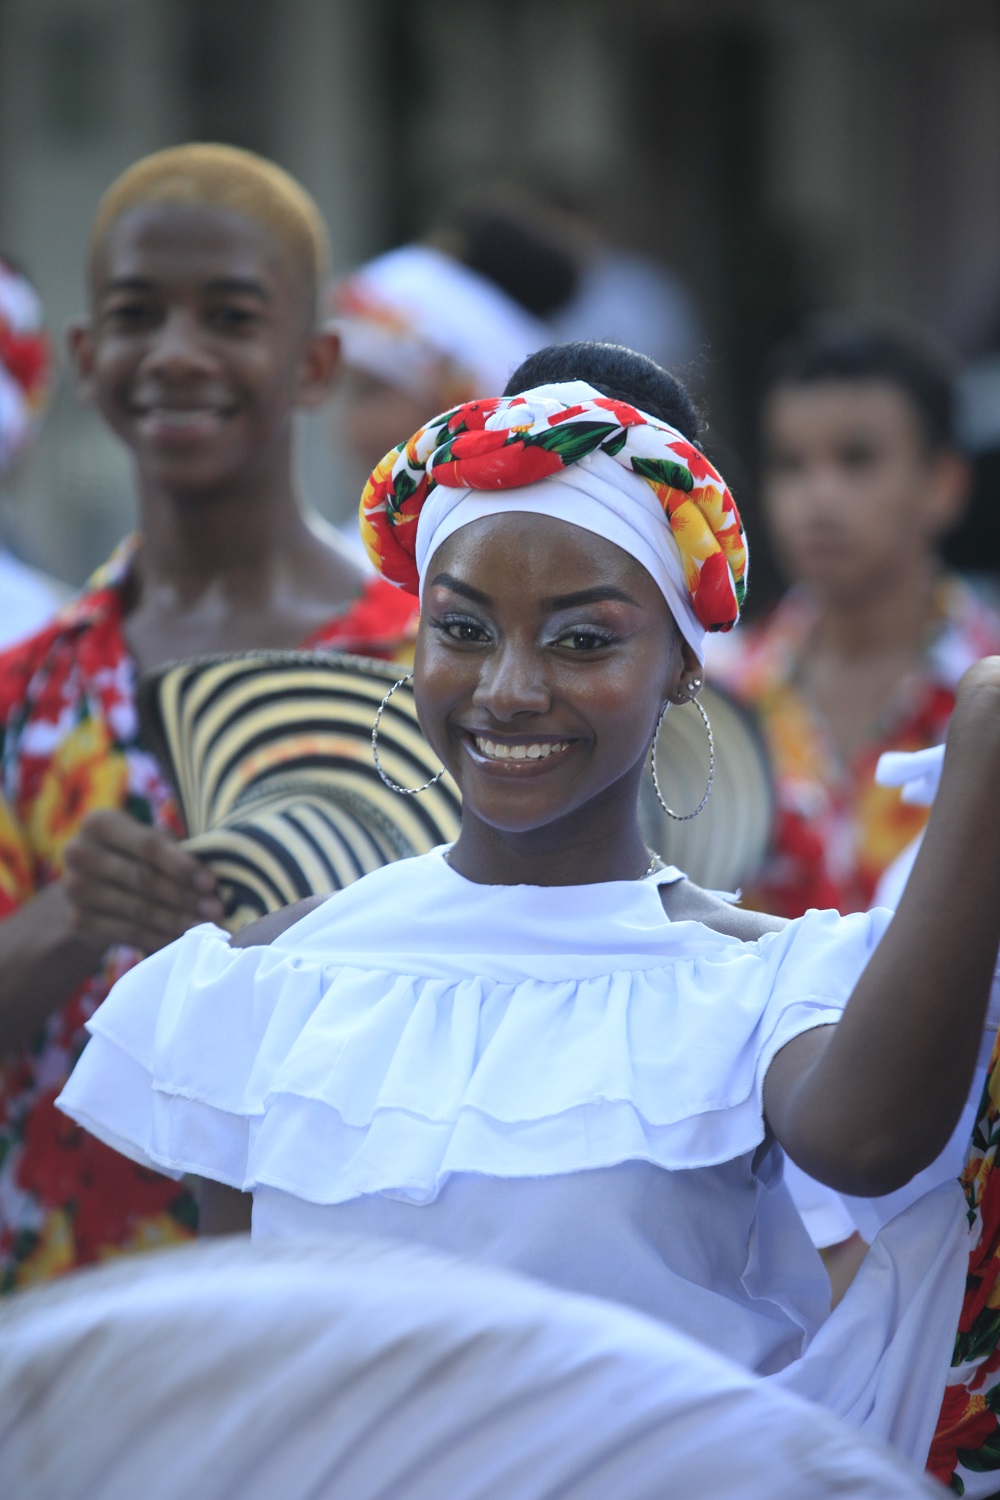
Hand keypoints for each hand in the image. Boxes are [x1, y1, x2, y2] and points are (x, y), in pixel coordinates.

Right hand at [61, 809, 223, 956]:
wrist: (91, 888)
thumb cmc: (134, 857)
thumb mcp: (149, 843)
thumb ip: (175, 852)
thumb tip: (210, 883)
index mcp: (99, 823)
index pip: (148, 845)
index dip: (181, 865)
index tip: (211, 883)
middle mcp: (78, 852)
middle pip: (143, 879)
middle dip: (185, 896)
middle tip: (216, 910)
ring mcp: (74, 889)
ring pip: (138, 909)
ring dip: (177, 920)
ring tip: (206, 926)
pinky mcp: (77, 921)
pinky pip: (129, 932)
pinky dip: (160, 938)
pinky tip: (183, 939)